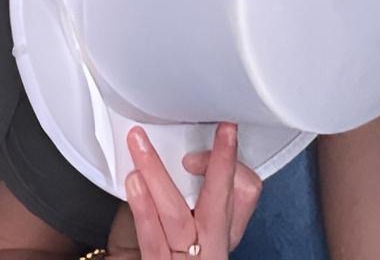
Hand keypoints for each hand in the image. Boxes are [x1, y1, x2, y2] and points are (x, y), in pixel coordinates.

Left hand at [105, 123, 261, 259]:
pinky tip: (134, 183)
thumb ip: (175, 188)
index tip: (223, 132)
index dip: (231, 164)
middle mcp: (210, 248)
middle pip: (220, 204)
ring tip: (141, 146)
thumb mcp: (177, 219)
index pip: (245, 196)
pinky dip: (143, 208)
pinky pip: (153, 239)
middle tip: (223, 131)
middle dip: (222, 163)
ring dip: (156, 174)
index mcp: (220, 234)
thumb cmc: (161, 251)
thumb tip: (158, 145)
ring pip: (177, 215)